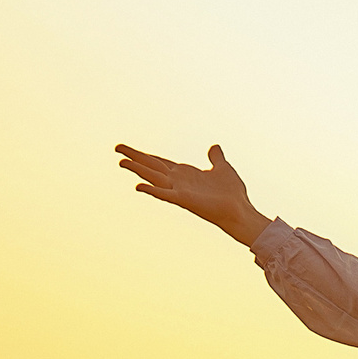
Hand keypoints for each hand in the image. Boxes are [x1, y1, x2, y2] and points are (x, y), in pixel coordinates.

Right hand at [114, 142, 270, 246]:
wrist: (240, 211)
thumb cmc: (232, 194)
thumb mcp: (223, 168)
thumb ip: (216, 158)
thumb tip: (214, 147)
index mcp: (185, 174)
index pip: (160, 162)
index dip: (145, 155)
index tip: (129, 150)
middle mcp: (179, 182)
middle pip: (152, 166)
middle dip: (135, 157)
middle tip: (117, 148)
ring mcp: (179, 191)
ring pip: (154, 177)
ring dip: (138, 169)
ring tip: (121, 162)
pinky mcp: (184, 200)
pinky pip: (165, 195)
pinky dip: (152, 191)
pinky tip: (139, 187)